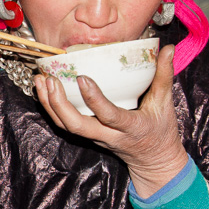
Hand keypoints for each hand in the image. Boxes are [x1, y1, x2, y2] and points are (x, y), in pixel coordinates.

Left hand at [34, 45, 186, 196]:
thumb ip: (165, 76)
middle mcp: (108, 135)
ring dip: (49, 104)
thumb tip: (169, 49)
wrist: (153, 160)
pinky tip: (43, 90)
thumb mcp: (165, 104)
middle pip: (77, 126)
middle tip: (50, 79)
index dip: (94, 99)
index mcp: (130, 127)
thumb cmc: (161, 131)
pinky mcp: (87, 136)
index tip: (82, 78)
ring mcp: (95, 137)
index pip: (109, 115)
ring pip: (66, 126)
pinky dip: (51, 108)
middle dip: (60, 104)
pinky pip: (64, 125)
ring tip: (40, 80)